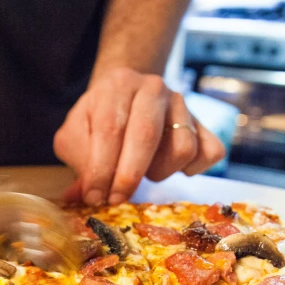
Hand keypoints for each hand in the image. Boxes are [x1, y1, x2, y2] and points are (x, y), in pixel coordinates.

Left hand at [53, 68, 225, 205]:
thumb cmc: (97, 121)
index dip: (100, 168)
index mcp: (118, 84)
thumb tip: (78, 196)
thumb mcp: (76, 135)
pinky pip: (208, 153)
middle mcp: (153, 88)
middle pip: (146, 136)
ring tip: (142, 171)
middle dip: (128, 176)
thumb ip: (77, 161)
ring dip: (158, 172)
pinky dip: (192, 170)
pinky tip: (168, 168)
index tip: (94, 196)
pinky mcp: (203, 123)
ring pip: (182, 148)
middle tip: (115, 200)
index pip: (110, 129)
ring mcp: (182, 104)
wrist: (125, 95)